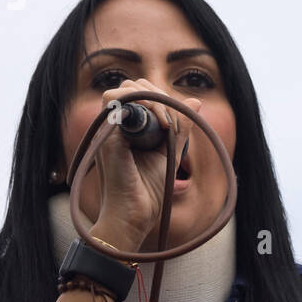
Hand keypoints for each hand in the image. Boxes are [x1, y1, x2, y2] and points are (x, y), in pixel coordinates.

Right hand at [85, 78, 198, 248]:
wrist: (134, 217)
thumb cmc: (149, 192)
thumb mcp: (171, 152)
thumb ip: (181, 127)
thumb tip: (195, 101)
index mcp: (126, 128)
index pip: (141, 92)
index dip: (162, 97)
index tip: (178, 121)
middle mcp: (114, 125)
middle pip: (133, 85)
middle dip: (160, 95)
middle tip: (174, 122)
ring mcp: (108, 128)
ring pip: (126, 88)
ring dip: (154, 99)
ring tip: (168, 124)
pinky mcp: (107, 134)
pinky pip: (119, 100)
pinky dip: (146, 105)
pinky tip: (163, 126)